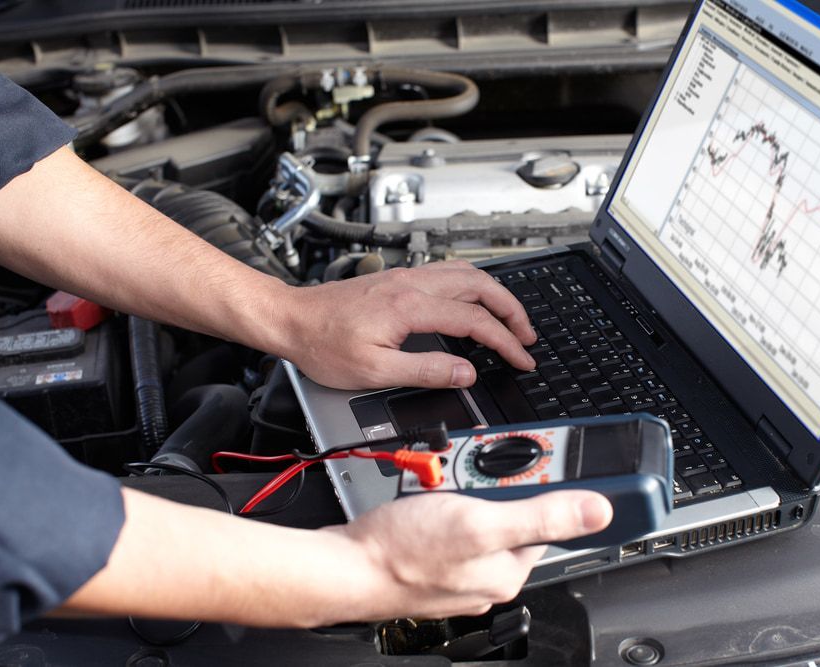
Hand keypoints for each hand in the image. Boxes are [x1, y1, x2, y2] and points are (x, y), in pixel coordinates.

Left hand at [279, 260, 537, 389]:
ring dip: (495, 294)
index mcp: (410, 306)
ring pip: (466, 273)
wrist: (291, 319)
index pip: (474, 320)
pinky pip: (448, 273)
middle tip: (527, 336)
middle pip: (480, 285)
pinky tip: (474, 302)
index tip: (522, 358)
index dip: (505, 341)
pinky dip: (473, 287)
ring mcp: (406, 277)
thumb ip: (426, 370)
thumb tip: (466, 373)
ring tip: (510, 318)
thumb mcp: (375, 371)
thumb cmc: (323, 345)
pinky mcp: (398, 279)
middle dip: (512, 310)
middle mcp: (412, 283)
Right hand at [328, 490, 612, 619]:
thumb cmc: (403, 551)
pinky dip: (440, 499)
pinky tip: (425, 495)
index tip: (532, 458)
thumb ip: (541, 515)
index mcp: (509, 570)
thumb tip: (598, 512)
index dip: (541, 483)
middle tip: (466, 472)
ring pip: (476, 509)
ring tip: (439, 483)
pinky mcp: (433, 557)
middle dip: (489, 481)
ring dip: (461, 485)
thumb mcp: (481, 522)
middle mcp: (488, 574)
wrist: (343, 567)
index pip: (546, 518)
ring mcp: (458, 566)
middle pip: (509, 509)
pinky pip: (449, 518)